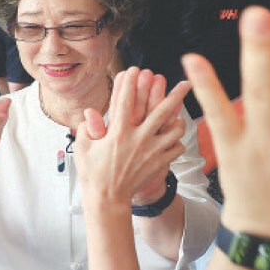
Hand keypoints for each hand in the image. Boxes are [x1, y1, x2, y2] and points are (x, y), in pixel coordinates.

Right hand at [74, 67, 189, 206]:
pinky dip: (176, 143)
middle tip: (186, 82)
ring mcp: (151, 151)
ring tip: (179, 117)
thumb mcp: (82, 148)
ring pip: (175, 130)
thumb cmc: (93, 174)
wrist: (108, 200)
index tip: (135, 69)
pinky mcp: (159, 163)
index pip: (125, 101)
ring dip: (178, 121)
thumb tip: (89, 113)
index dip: (130, 82)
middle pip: (161, 111)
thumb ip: (86, 128)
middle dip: (174, 94)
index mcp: (118, 132)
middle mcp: (138, 139)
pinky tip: (173, 140)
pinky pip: (176, 148)